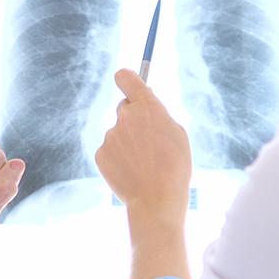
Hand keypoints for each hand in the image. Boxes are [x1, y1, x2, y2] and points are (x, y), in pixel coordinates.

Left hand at [95, 69, 191, 226]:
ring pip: (119, 133)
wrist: (156, 200)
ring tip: (144, 164)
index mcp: (147, 107)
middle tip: (148, 139)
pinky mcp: (100, 153)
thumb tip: (145, 107)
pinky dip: (118, 159)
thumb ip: (159, 115)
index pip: (126, 78)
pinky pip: (110, 150)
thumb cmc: (174, 168)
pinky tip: (132, 172)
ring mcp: (110, 135)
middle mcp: (125, 116)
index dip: (127, 79)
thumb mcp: (177, 134)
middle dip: (133, 119)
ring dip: (128, 143)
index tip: (127, 81)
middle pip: (124, 108)